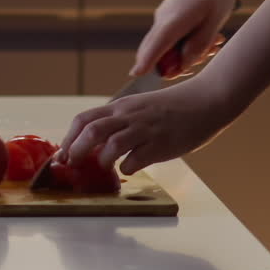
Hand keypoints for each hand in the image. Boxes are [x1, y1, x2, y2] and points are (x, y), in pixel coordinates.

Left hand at [58, 73, 230, 175]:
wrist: (206, 100)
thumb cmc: (174, 107)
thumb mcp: (141, 107)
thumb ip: (121, 122)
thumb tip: (98, 144)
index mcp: (123, 106)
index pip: (84, 119)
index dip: (68, 138)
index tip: (63, 155)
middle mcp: (130, 115)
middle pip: (91, 131)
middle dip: (75, 151)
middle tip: (72, 166)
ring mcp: (145, 129)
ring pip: (110, 145)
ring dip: (101, 161)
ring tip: (105, 168)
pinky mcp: (160, 144)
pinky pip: (134, 161)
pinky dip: (127, 169)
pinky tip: (131, 168)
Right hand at [130, 0, 236, 76]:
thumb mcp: (216, 20)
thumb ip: (199, 45)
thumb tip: (182, 65)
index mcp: (172, 22)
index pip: (151, 50)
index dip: (145, 66)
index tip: (136, 76)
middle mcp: (161, 21)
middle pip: (158, 56)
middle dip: (182, 64)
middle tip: (211, 51)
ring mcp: (163, 18)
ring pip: (168, 48)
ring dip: (189, 51)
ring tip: (217, 40)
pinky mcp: (168, 16)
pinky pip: (172, 38)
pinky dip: (188, 41)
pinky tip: (210, 34)